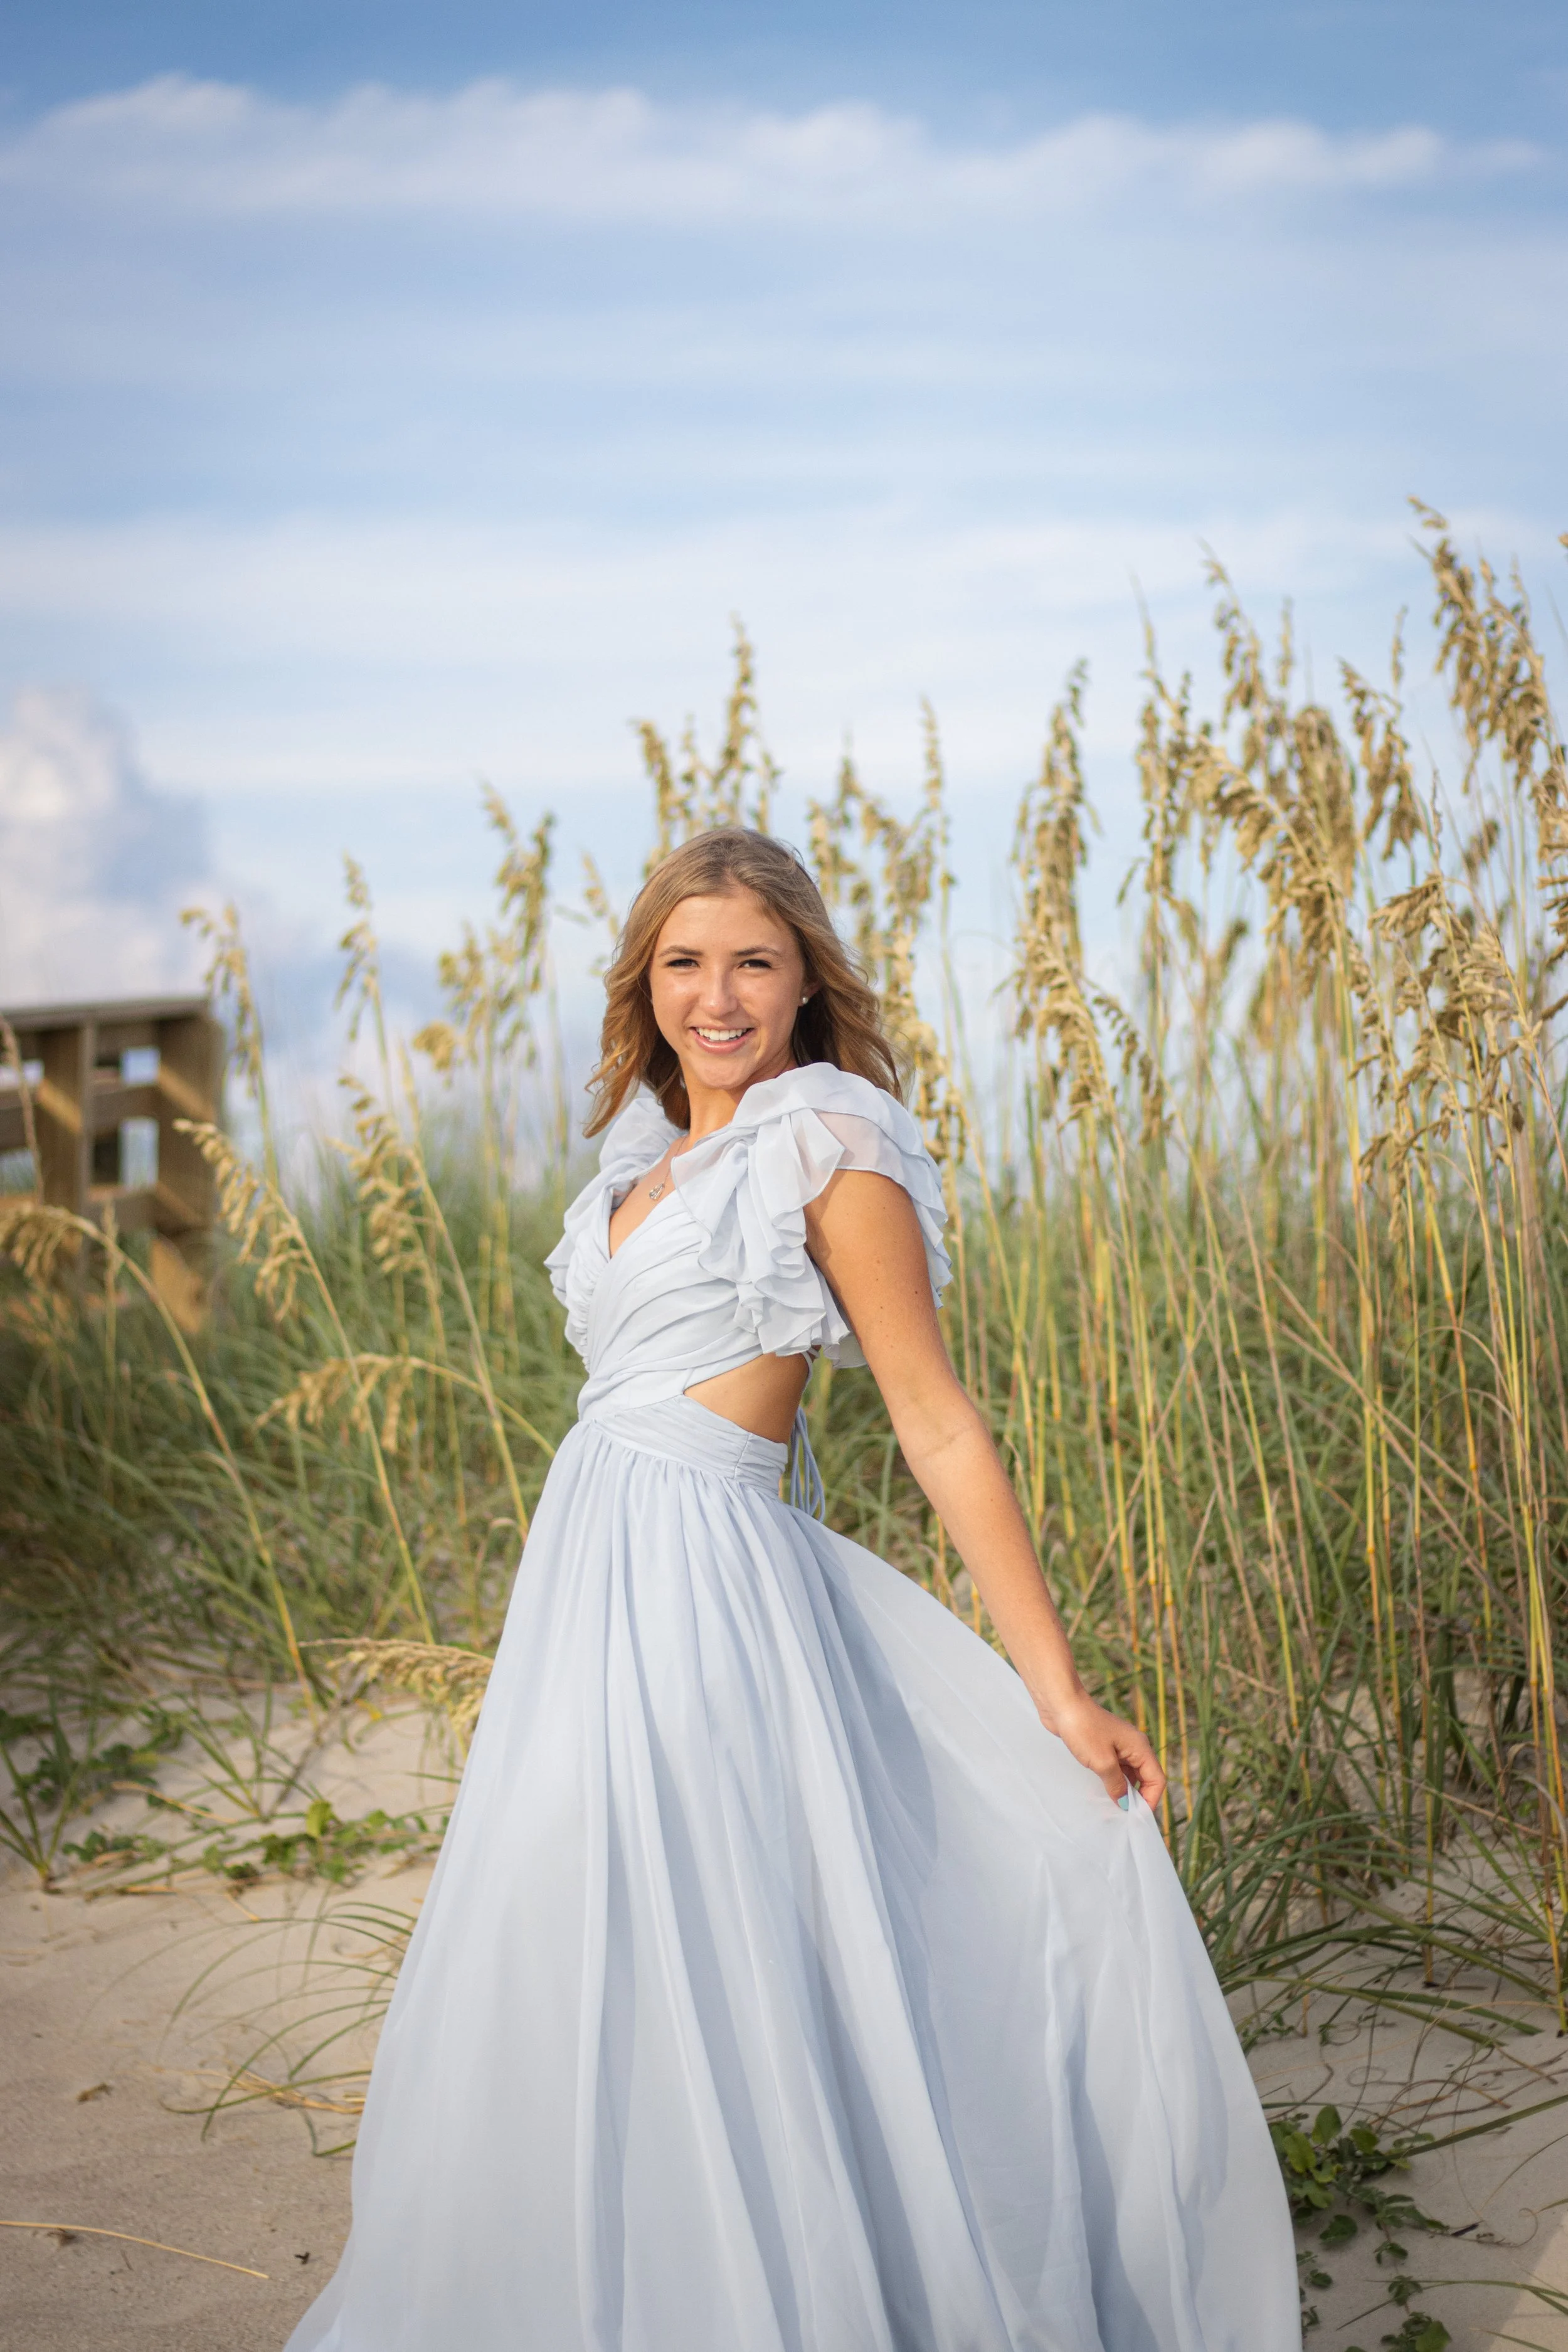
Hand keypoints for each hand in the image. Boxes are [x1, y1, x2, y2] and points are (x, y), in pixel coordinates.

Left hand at [1043, 1691, 1166, 1807]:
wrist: (1061, 1704)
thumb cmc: (1083, 1729)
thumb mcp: (1102, 1762)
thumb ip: (1116, 1784)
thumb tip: (1125, 1803)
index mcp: (1140, 1747)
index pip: (1157, 1779)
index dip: (1151, 1799)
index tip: (1135, 1817)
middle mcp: (1133, 1746)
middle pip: (1145, 1777)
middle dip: (1137, 1797)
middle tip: (1123, 1816)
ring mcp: (1118, 1745)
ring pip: (1129, 1773)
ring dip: (1123, 1789)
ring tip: (1112, 1807)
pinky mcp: (1103, 1745)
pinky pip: (1115, 1767)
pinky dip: (1112, 1780)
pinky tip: (1101, 1791)